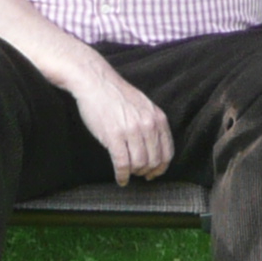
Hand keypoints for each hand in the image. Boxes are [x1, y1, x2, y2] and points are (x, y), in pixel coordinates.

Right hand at [63, 67, 172, 184]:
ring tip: (127, 173)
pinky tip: (120, 179)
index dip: (161, 167)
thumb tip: (155, 148)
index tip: (154, 173)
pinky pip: (122, 164)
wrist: (95, 81)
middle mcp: (148, 125)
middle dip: (146, 171)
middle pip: (153, 161)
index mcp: (158, 118)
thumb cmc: (116, 94)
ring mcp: (131, 131)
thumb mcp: (143, 106)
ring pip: (138, 164)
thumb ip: (152, 124)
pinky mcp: (114, 136)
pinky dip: (122, 175)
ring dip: (133, 173)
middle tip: (139, 174)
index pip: (167, 152)